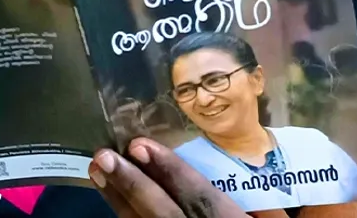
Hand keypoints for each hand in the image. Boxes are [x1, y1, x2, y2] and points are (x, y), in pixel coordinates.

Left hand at [89, 138, 288, 217]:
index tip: (140, 145)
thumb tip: (231, 169)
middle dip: (134, 185)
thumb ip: (257, 209)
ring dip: (120, 204)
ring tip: (99, 174)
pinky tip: (116, 205)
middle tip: (103, 157)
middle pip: (165, 215)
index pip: (201, 199)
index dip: (171, 172)